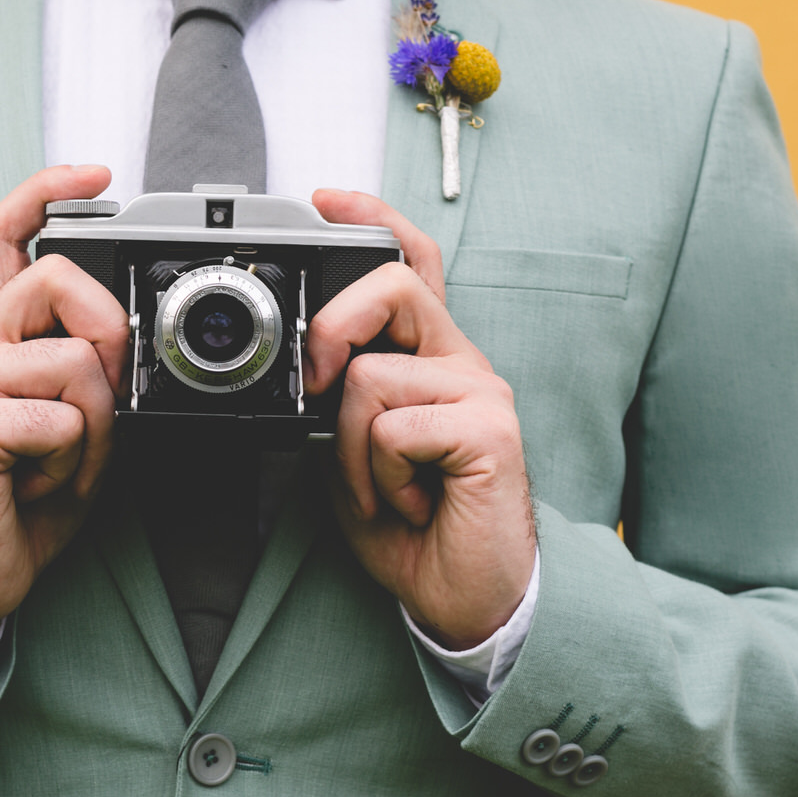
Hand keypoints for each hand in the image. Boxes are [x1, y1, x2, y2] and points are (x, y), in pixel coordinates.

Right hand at [0, 166, 125, 660]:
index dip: (46, 190)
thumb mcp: (71, 427)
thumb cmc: (16, 505)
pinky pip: (62, 420)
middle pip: (59, 277)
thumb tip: (123, 340)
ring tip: (60, 468)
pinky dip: (74, 463)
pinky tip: (36, 486)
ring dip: (96, 430)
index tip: (96, 174)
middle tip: (102, 403)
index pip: (2, 237)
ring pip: (75, 362)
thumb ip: (88, 373)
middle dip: (109, 336)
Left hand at [307, 190, 534, 649]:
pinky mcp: (490, 430)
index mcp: (431, 361)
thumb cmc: (413, 526)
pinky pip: (390, 428)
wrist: (465, 597)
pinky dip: (378, 478)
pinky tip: (413, 502)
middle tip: (315, 382)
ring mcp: (481, 393)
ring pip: (370, 375)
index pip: (414, 268)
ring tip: (386, 489)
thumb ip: (339, 401)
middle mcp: (462, 364)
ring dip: (349, 450)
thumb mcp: (353, 454)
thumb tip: (307, 367)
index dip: (375, 222)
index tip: (327, 199)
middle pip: (393, 288)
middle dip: (333, 327)